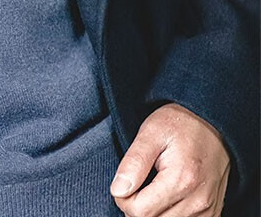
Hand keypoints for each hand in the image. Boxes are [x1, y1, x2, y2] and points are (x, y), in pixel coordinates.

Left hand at [110, 103, 229, 216]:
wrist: (212, 123)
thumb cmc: (178, 124)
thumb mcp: (150, 132)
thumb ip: (133, 162)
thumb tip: (118, 190)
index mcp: (181, 180)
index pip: (140, 212)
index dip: (122, 199)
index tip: (123, 182)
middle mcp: (198, 201)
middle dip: (136, 206)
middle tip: (136, 182)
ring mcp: (208, 210)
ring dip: (153, 211)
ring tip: (151, 186)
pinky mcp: (212, 213)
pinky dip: (168, 214)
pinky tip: (164, 196)